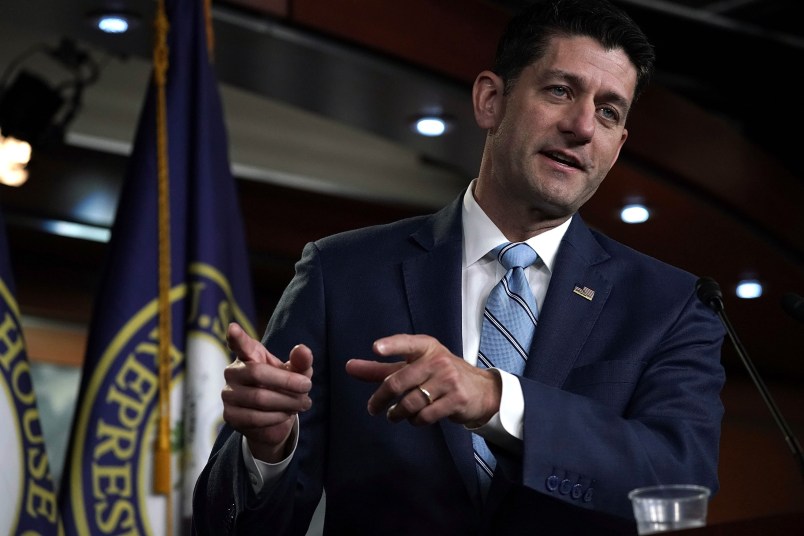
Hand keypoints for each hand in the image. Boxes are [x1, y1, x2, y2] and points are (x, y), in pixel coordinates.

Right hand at [221, 322, 312, 461]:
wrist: (273, 419)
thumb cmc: (283, 387)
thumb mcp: (296, 373)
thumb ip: (301, 361)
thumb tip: (303, 350)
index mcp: (249, 355)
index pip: (240, 344)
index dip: (236, 337)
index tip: (233, 328)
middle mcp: (233, 372)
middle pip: (258, 373)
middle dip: (287, 382)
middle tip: (307, 387)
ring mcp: (228, 394)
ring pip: (259, 398)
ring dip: (287, 402)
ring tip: (303, 403)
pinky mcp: (230, 416)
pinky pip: (255, 417)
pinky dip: (276, 417)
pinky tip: (286, 414)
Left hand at [345, 334, 500, 426]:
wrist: (481, 390)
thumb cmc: (440, 375)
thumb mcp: (413, 366)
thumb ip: (381, 369)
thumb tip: (349, 367)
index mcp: (426, 347)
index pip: (406, 343)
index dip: (391, 345)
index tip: (376, 348)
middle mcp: (438, 360)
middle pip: (399, 381)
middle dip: (381, 398)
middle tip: (373, 408)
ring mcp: (449, 380)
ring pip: (410, 402)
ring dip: (398, 413)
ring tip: (394, 415)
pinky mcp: (457, 399)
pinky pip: (426, 415)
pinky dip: (415, 420)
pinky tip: (415, 418)